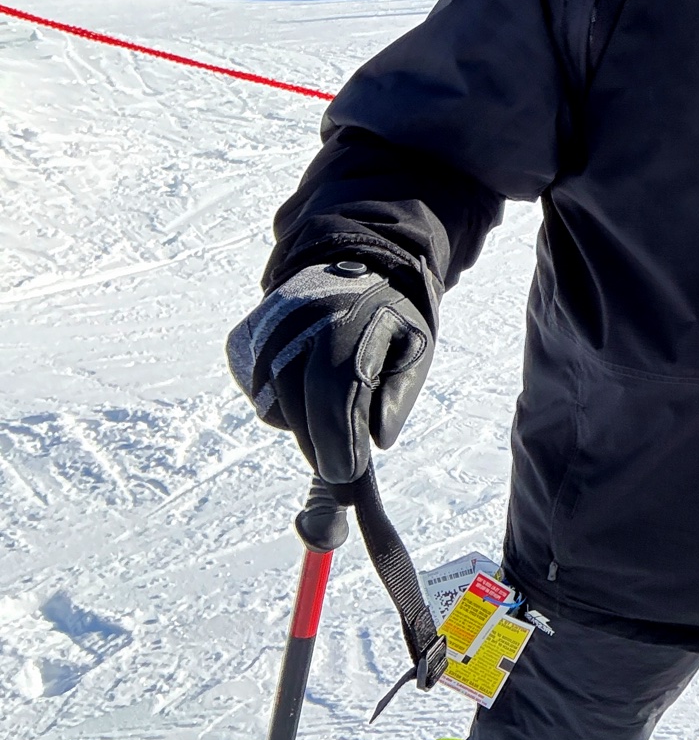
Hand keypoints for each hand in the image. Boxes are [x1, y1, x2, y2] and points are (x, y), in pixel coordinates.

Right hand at [226, 260, 433, 483]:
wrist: (348, 266)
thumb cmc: (389, 316)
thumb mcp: (415, 346)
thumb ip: (400, 394)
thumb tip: (378, 440)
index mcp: (350, 319)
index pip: (337, 388)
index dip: (341, 437)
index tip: (348, 474)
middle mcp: (298, 321)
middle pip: (299, 401)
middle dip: (321, 445)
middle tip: (341, 469)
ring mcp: (265, 328)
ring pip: (275, 403)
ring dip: (304, 424)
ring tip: (334, 421)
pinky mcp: (243, 340)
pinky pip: (258, 393)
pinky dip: (284, 405)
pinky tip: (308, 393)